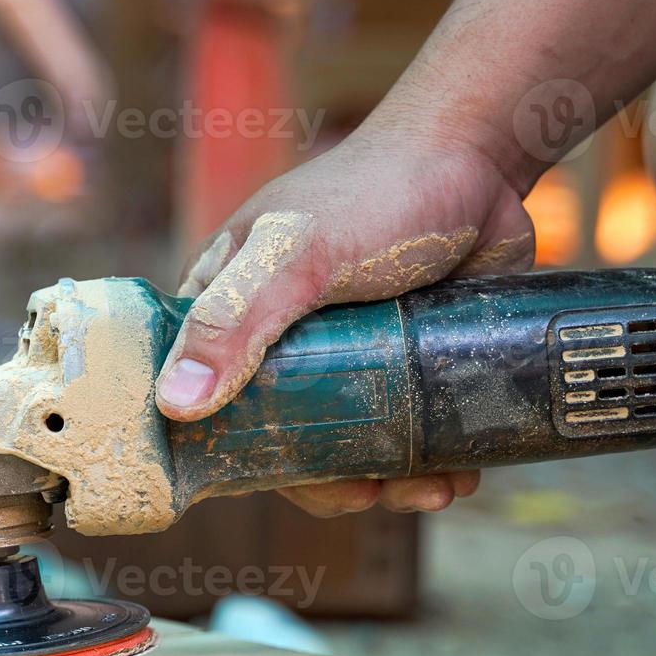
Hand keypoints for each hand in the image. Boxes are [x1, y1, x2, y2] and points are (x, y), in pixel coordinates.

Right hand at [156, 103, 535, 514]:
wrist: (480, 160)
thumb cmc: (374, 192)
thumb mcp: (294, 253)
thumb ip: (233, 320)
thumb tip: (175, 405)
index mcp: (228, 312)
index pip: (205, 400)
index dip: (236, 455)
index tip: (287, 484)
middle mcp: (280, 339)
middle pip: (287, 435)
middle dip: (332, 479)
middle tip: (377, 494)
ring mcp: (349, 352)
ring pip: (355, 439)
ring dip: (392, 478)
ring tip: (435, 487)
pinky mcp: (407, 359)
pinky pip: (410, 426)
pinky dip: (432, 456)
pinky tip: (458, 470)